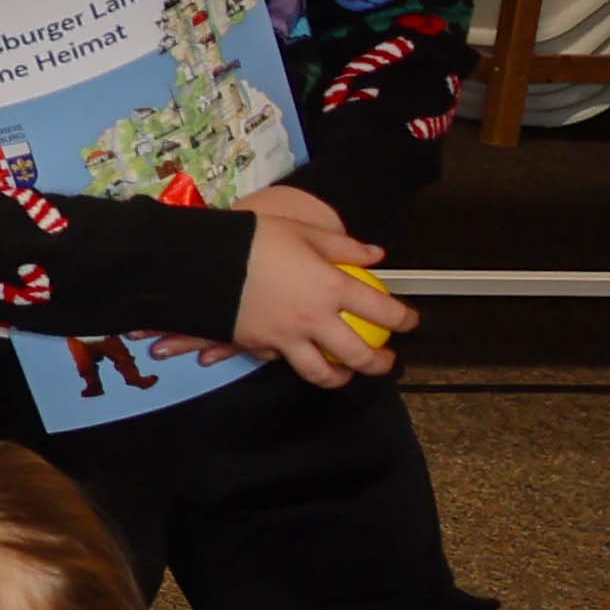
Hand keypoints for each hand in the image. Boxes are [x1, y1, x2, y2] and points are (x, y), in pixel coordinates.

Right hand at [233, 191, 404, 386]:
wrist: (199, 261)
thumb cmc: (254, 240)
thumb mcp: (303, 232)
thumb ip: (343, 247)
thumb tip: (375, 255)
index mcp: (332, 289)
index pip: (383, 310)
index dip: (405, 319)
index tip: (410, 322)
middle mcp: (314, 320)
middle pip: (358, 355)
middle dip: (379, 364)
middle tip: (385, 361)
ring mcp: (285, 337)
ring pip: (320, 372)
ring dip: (338, 378)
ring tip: (344, 374)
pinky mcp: (257, 344)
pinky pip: (279, 360)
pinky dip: (289, 360)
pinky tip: (293, 353)